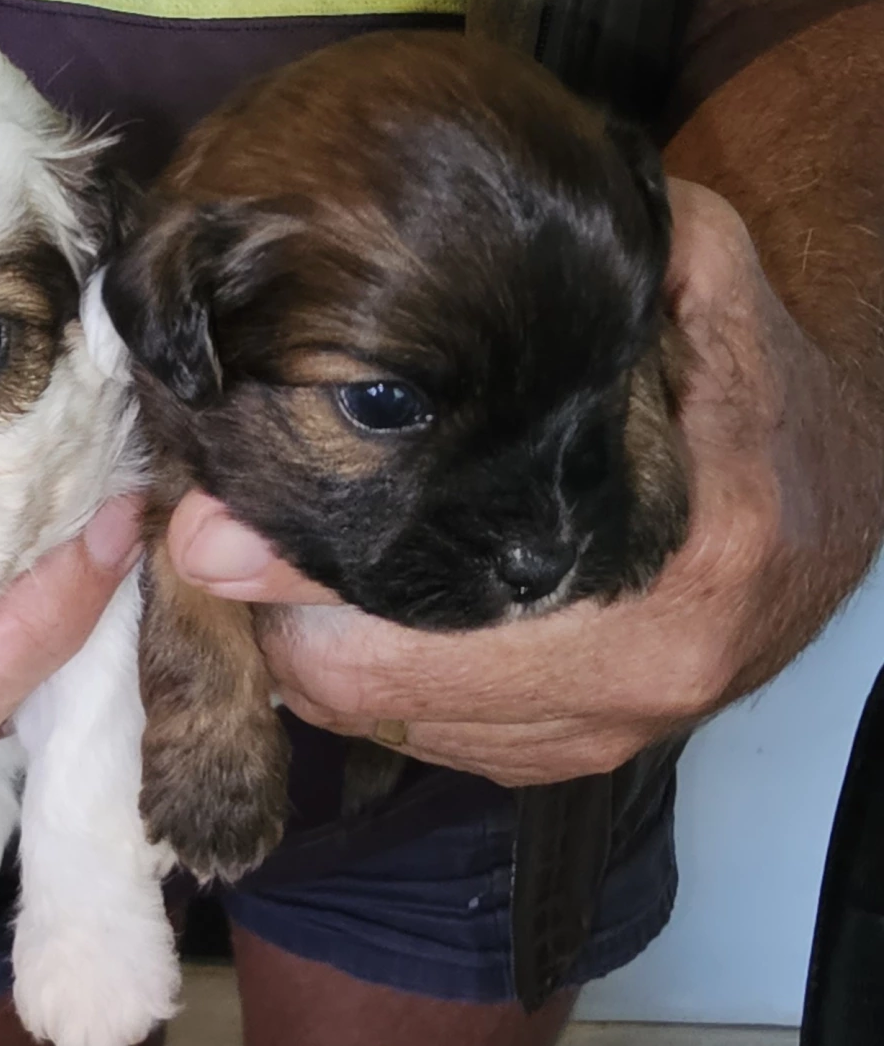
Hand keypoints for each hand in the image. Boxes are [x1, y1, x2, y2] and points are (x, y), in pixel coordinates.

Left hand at [161, 180, 844, 786]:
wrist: (842, 494)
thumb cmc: (761, 395)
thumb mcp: (705, 297)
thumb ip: (598, 289)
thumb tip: (408, 317)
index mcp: (660, 598)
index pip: (397, 647)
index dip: (291, 588)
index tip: (223, 524)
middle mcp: (624, 693)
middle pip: (364, 699)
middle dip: (280, 620)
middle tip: (244, 534)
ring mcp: (597, 738)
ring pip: (378, 727)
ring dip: (315, 651)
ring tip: (298, 559)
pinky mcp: (574, 756)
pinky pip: (421, 739)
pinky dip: (369, 679)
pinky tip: (364, 604)